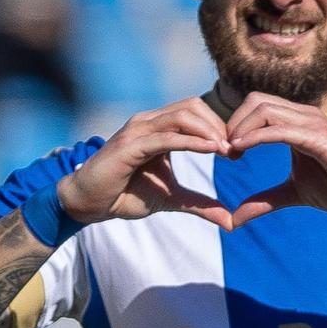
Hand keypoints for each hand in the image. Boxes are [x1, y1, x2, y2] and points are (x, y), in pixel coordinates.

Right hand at [58, 98, 234, 230]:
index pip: (196, 111)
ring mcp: (138, 130)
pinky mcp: (130, 145)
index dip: (220, 127)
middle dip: (219, 126)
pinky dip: (191, 141)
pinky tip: (210, 149)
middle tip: (236, 151)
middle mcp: (148, 121)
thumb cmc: (125, 195)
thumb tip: (230, 221)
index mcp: (158, 127)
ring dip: (209, 131)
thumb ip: (199, 204)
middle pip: (193, 106)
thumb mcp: (171, 199)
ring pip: (182, 116)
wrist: (88, 203)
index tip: (238, 151)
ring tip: (227, 151)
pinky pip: (166, 136)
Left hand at [226, 92, 326, 226]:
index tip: (225, 153)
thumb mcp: (294, 193)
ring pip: (264, 108)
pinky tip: (241, 149)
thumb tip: (235, 219)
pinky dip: (256, 136)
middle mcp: (303, 116)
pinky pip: (280, 129)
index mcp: (297, 122)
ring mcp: (312, 123)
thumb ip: (265, 200)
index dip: (235, 126)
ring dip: (240, 128)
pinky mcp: (319, 137)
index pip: (256, 107)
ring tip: (230, 152)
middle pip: (254, 100)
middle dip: (232, 122)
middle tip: (224, 152)